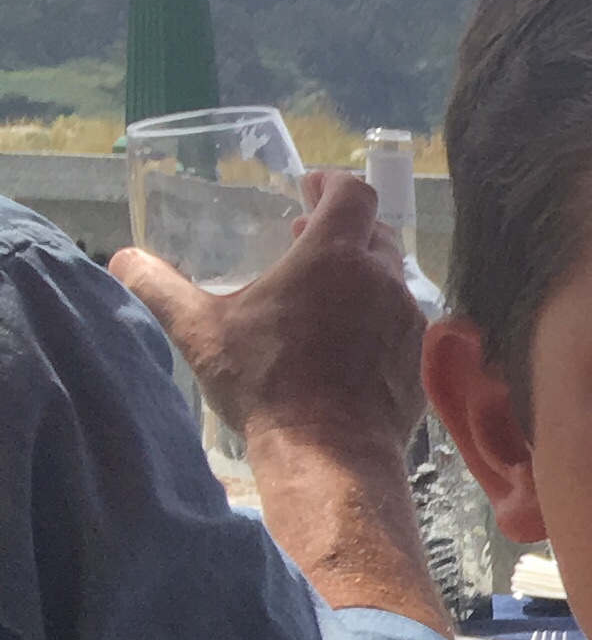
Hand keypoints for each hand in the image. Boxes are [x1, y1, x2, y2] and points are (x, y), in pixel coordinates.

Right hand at [104, 172, 427, 467]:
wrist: (329, 456)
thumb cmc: (265, 386)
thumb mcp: (198, 331)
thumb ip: (158, 286)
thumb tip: (124, 260)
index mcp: (335, 257)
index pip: (353, 193)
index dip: (332, 183)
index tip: (310, 188)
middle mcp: (383, 279)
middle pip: (376, 232)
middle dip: (344, 227)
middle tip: (309, 238)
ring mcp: (409, 319)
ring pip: (394, 277)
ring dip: (364, 271)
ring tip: (327, 287)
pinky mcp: (419, 357)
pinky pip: (404, 320)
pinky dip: (379, 313)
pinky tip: (350, 336)